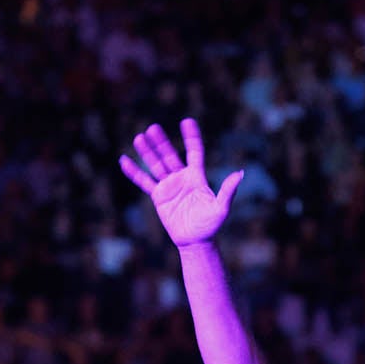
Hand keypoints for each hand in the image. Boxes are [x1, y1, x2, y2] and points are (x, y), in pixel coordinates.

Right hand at [120, 119, 244, 248]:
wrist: (194, 241)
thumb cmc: (210, 226)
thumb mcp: (221, 208)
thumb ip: (228, 190)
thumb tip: (240, 173)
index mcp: (197, 177)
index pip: (194, 152)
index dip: (191, 137)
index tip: (187, 122)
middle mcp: (182, 177)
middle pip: (170, 155)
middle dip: (161, 142)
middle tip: (153, 127)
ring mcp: (169, 186)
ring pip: (155, 165)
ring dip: (147, 152)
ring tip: (139, 137)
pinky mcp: (158, 196)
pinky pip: (143, 181)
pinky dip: (134, 172)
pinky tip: (124, 160)